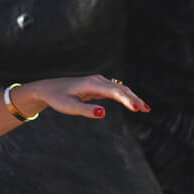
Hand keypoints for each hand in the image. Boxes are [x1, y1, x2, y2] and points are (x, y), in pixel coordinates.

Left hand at [21, 73, 149, 118]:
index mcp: (92, 84)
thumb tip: (103, 113)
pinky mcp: (98, 87)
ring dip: (132, 98)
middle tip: (146, 110)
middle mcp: (98, 81)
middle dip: (134, 99)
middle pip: (121, 89)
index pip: (114, 92)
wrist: (48, 89)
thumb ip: (86, 110)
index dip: (127, 100)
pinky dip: (125, 97)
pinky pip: (115, 91)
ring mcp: (98, 82)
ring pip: (120, 89)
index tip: (137, 109)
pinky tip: (133, 104)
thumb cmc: (57, 98)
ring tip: (144, 108)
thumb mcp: (69, 107)